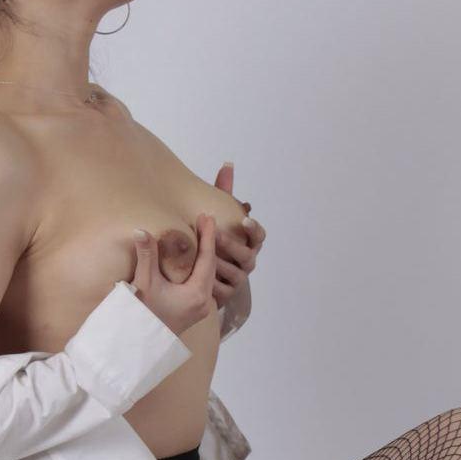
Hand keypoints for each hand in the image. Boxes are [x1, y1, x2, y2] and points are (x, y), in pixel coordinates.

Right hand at [126, 212, 219, 336]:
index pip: (207, 259)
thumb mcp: (144, 283)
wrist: (137, 346)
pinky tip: (193, 260)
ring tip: (201, 236)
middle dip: (208, 243)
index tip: (208, 217)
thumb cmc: (142, 316)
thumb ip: (146, 256)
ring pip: (207, 276)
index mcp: (197, 295)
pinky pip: (202, 284)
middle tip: (204, 221)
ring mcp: (200, 309)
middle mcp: (204, 303)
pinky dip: (199, 268)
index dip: (208, 236)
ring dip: (205, 256)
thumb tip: (141, 230)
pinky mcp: (192, 312)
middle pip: (211, 266)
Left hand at [209, 161, 265, 310]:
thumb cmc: (213, 239)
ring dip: (221, 265)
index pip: (260, 235)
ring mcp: (238, 279)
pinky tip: (200, 278)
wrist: (205, 272)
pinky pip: (222, 290)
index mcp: (248, 243)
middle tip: (216, 236)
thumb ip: (224, 193)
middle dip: (232, 245)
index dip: (253, 228)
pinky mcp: (226, 294)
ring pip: (235, 274)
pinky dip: (213, 285)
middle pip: (247, 254)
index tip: (243, 218)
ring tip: (207, 257)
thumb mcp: (219, 216)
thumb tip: (227, 165)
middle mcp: (247, 261)